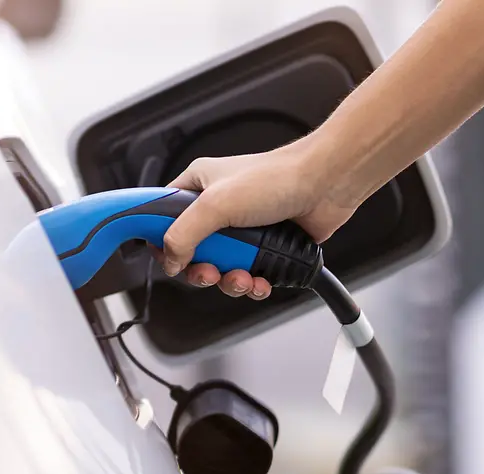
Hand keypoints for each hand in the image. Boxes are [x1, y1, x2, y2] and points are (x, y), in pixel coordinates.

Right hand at [157, 143, 358, 298]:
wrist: (326, 185)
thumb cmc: (277, 178)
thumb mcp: (216, 204)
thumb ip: (184, 234)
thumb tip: (170, 261)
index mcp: (197, 187)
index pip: (160, 217)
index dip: (158, 239)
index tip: (163, 258)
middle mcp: (218, 208)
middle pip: (191, 253)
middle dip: (201, 271)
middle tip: (210, 272)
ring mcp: (243, 230)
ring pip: (220, 269)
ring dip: (230, 282)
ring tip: (243, 277)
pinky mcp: (265, 248)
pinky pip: (248, 276)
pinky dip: (252, 285)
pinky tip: (261, 282)